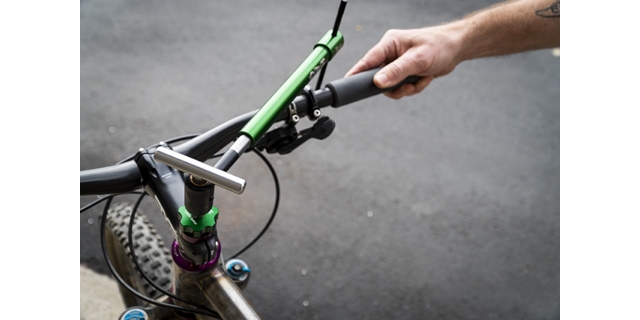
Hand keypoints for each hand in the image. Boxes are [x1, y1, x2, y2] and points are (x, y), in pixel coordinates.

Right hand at [345, 25, 463, 98]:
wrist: (457, 48)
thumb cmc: (439, 46)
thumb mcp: (417, 59)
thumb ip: (397, 71)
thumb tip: (378, 82)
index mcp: (390, 44)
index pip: (368, 60)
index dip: (357, 72)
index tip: (346, 83)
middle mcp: (391, 54)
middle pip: (379, 78)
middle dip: (395, 86)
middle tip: (406, 86)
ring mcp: (398, 64)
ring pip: (392, 86)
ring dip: (407, 88)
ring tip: (420, 81)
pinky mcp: (406, 72)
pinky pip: (402, 87)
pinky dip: (414, 87)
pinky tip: (425, 78)